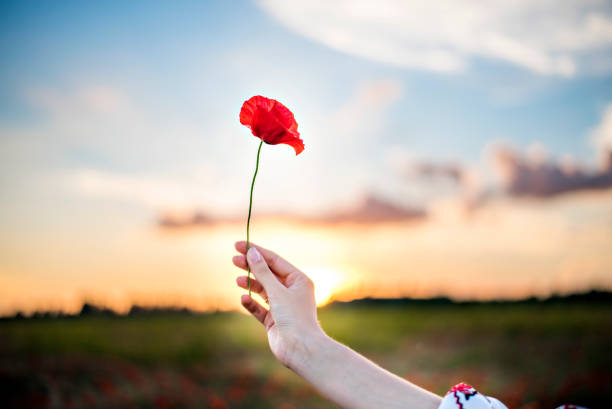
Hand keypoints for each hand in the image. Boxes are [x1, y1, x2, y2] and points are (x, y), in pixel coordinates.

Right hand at [232, 241, 323, 368]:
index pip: (275, 261)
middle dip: (251, 267)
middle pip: (268, 274)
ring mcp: (283, 306)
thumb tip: (252, 253)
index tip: (239, 245)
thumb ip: (262, 272)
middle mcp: (292, 291)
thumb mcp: (277, 291)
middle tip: (234, 259)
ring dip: (251, 284)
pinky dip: (251, 303)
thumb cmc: (294, 318)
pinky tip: (243, 299)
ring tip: (238, 280)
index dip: (257, 252)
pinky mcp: (274, 320)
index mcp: (298, 280)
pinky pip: (260, 308)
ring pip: (263, 290)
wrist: (300, 349)